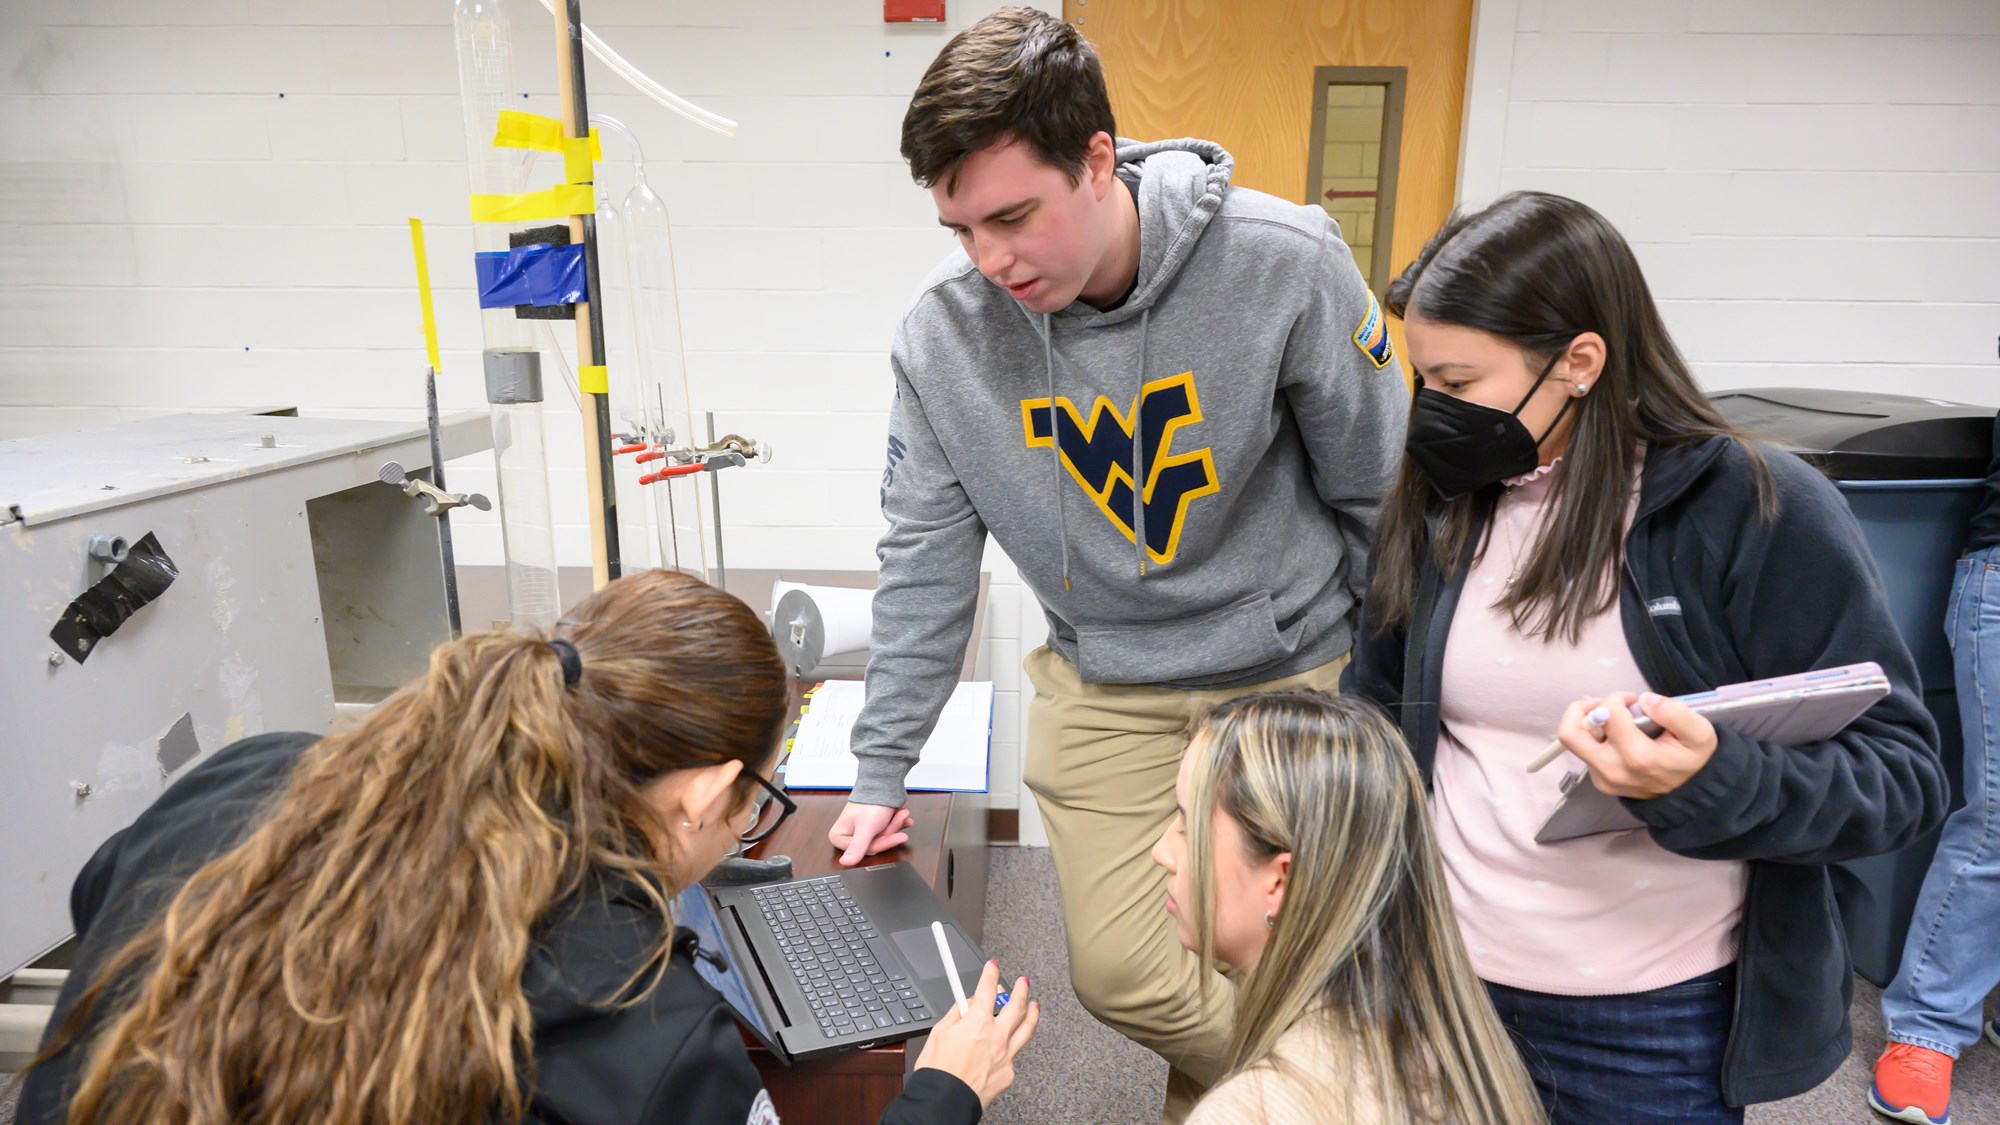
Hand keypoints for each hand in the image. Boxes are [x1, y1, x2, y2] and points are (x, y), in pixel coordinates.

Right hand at [829, 801, 913, 866]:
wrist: (882, 781)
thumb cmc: (871, 802)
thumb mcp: (866, 828)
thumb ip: (858, 847)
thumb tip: (846, 863)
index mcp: (839, 837)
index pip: (866, 850)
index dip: (883, 842)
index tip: (896, 835)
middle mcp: (847, 834)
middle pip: (875, 844)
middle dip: (890, 830)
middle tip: (900, 816)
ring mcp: (859, 830)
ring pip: (881, 837)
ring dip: (894, 824)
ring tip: (902, 813)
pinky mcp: (869, 825)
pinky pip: (884, 830)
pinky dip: (895, 823)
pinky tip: (903, 816)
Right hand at [912, 959, 1039, 1108]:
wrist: (945, 1099)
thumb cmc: (938, 1070)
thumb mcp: (939, 1033)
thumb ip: (956, 1014)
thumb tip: (966, 1004)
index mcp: (977, 1022)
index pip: (987, 989)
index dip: (990, 973)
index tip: (993, 966)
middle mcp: (996, 1036)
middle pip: (1016, 1005)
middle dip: (1021, 989)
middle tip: (1023, 982)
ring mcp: (1006, 1055)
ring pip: (1026, 1029)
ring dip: (1032, 1013)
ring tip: (1034, 1005)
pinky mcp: (1009, 1073)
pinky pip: (1014, 1054)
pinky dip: (1013, 1046)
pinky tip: (1012, 1044)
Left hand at [1558, 691, 1718, 799]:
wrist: (1691, 795)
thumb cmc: (1694, 761)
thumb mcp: (1700, 734)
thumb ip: (1675, 713)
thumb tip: (1645, 700)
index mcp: (1638, 757)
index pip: (1607, 715)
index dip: (1616, 698)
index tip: (1631, 699)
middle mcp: (1613, 770)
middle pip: (1571, 734)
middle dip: (1580, 710)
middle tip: (1600, 703)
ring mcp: (1603, 779)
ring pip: (1575, 742)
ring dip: (1587, 722)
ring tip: (1609, 715)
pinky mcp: (1600, 782)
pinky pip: (1585, 752)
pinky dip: (1593, 735)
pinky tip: (1613, 730)